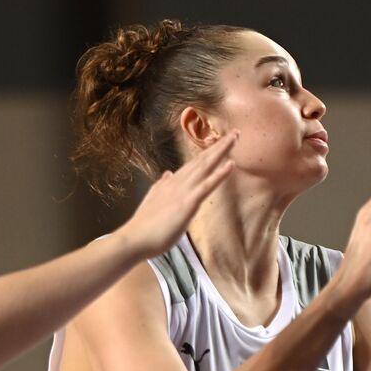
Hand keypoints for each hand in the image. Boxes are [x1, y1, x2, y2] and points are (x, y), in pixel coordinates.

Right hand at [117, 132, 236, 258]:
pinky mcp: (188, 202)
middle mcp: (178, 182)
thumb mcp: (153, 199)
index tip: (219, 142)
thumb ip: (161, 186)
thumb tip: (168, 175)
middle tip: (235, 132)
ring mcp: (184, 191)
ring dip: (222, 151)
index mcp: (171, 183)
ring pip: (206, 166)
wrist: (135, 237)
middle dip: (219, 146)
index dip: (207, 153)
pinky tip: (231, 164)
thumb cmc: (144, 225)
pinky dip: (220, 174)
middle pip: (202, 160)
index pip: (193, 164)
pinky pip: (207, 185)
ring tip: (235, 137)